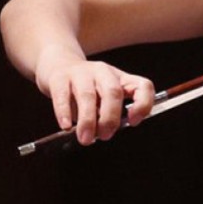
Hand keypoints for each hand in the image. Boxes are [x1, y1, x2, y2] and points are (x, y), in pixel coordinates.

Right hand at [37, 52, 155, 145]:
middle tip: (105, 135)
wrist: (59, 65)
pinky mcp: (59, 78)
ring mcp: (81, 73)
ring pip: (87, 95)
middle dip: (110, 117)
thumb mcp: (104, 97)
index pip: (143, 86)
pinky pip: (62, 96)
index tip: (134, 121)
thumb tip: (105, 132)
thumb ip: (109, 113)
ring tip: (85, 138)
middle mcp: (103, 72)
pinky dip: (64, 112)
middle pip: (113, 92)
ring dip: (88, 120)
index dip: (143, 103)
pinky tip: (66, 126)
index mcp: (120, 78)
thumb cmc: (87, 87)